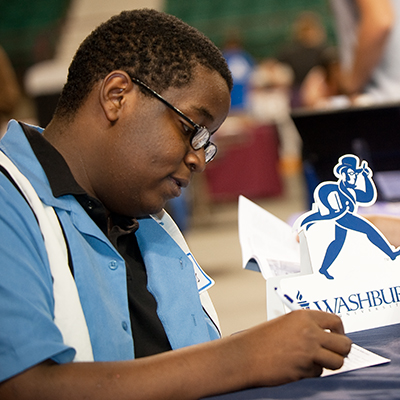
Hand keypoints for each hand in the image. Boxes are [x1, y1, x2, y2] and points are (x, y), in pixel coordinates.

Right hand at [234, 310, 351, 386]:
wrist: (245, 355)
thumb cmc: (261, 340)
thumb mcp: (285, 324)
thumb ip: (306, 327)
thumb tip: (326, 337)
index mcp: (303, 317)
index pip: (335, 321)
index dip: (339, 331)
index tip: (337, 336)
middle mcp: (309, 332)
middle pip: (344, 344)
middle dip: (342, 350)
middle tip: (335, 353)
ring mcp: (308, 351)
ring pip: (337, 361)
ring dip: (329, 363)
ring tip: (314, 361)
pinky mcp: (304, 369)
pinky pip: (319, 372)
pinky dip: (311, 371)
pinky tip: (297, 366)